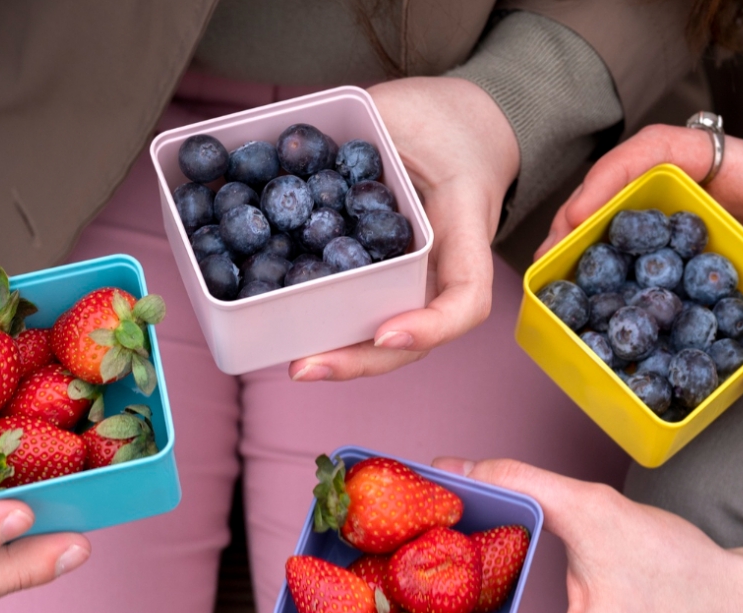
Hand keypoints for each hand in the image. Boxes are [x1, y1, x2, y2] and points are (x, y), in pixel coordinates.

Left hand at [289, 76, 519, 381]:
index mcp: (464, 236)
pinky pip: (354, 307)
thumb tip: (289, 147)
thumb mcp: (417, 115)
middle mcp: (437, 273)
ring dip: (335, 353)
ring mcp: (409, 282)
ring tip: (292, 361)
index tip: (386, 332)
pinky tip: (276, 323)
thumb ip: (368, 126)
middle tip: (306, 367)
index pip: (466, 298)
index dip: (430, 325)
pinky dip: (318, 319)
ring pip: (378, 335)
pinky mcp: (379, 276)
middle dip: (358, 359)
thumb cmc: (446, 123)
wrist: (459, 129)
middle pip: (409, 340)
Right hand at [535, 126, 742, 406]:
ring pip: (629, 208)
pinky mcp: (692, 242)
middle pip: (632, 175)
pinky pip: (642, 242)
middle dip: (582, 209)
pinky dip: (610, 263)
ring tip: (554, 278)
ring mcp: (700, 211)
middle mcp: (717, 184)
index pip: (669, 147)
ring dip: (586, 238)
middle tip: (550, 257)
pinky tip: (589, 298)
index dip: (617, 172)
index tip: (582, 213)